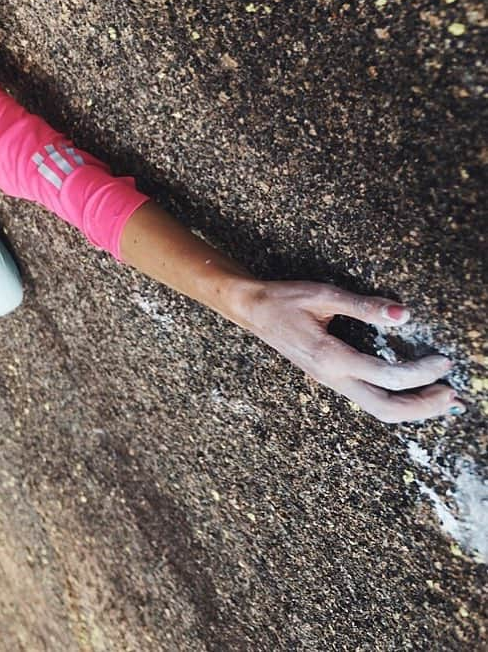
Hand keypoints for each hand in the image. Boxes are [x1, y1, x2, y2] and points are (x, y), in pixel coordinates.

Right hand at [242, 281, 460, 422]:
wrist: (251, 310)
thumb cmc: (283, 299)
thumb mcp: (322, 294)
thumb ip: (363, 306)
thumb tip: (403, 313)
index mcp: (331, 358)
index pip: (387, 376)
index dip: (421, 372)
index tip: (443, 360)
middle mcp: (332, 378)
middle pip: (386, 409)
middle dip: (424, 406)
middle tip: (453, 394)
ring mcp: (331, 382)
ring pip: (379, 410)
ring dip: (414, 410)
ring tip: (442, 401)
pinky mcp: (332, 379)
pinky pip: (370, 400)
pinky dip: (397, 402)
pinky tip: (413, 395)